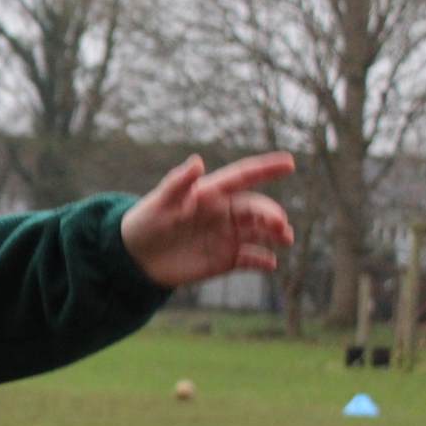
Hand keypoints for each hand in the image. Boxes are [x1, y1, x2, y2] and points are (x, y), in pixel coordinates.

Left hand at [120, 152, 295, 288]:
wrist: (136, 257)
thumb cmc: (146, 222)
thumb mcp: (159, 202)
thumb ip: (178, 183)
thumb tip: (197, 161)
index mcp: (211, 193)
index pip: (243, 177)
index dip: (266, 168)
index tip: (289, 162)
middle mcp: (225, 213)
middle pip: (256, 209)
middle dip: (271, 214)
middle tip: (279, 224)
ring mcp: (227, 236)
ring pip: (259, 232)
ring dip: (275, 234)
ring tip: (284, 238)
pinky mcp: (225, 259)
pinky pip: (250, 259)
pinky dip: (262, 261)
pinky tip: (269, 263)